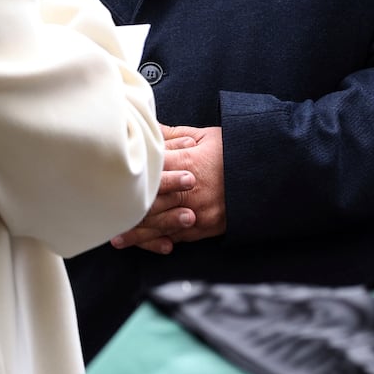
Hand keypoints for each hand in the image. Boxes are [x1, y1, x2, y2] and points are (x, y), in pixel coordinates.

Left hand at [111, 125, 225, 253]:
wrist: (267, 174)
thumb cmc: (235, 150)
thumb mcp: (206, 136)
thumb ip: (174, 136)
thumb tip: (150, 129)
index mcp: (188, 164)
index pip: (153, 173)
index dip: (133, 179)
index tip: (111, 184)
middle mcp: (190, 190)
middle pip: (151, 203)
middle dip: (129, 212)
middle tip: (106, 218)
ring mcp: (198, 211)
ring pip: (161, 224)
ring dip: (139, 233)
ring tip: (118, 238)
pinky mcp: (207, 226)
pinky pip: (179, 236)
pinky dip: (161, 241)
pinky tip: (146, 245)